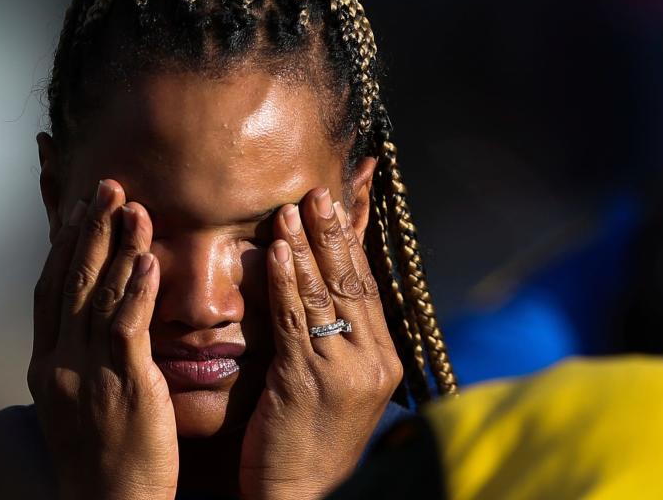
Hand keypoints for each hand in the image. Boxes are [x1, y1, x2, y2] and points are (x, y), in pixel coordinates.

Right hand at [27, 179, 178, 499]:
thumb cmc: (99, 457)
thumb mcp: (73, 402)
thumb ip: (77, 357)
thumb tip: (87, 321)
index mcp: (44, 365)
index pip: (49, 291)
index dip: (63, 247)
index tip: (77, 211)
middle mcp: (59, 362)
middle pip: (72, 282)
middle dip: (89, 230)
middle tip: (106, 187)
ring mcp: (87, 373)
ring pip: (99, 296)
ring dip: (117, 246)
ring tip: (132, 206)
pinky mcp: (123, 385)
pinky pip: (127, 326)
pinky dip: (136, 289)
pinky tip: (148, 259)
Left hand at [238, 187, 402, 499]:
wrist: (301, 497)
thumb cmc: (310, 442)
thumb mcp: (337, 387)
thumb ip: (336, 339)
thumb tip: (324, 293)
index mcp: (385, 360)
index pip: (368, 288)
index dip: (351, 243)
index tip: (337, 205)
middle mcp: (373, 361)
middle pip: (353, 283)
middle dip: (332, 234)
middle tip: (316, 193)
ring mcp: (345, 371)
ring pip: (325, 295)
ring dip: (306, 248)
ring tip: (290, 210)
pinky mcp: (310, 381)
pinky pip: (296, 321)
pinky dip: (287, 282)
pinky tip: (277, 252)